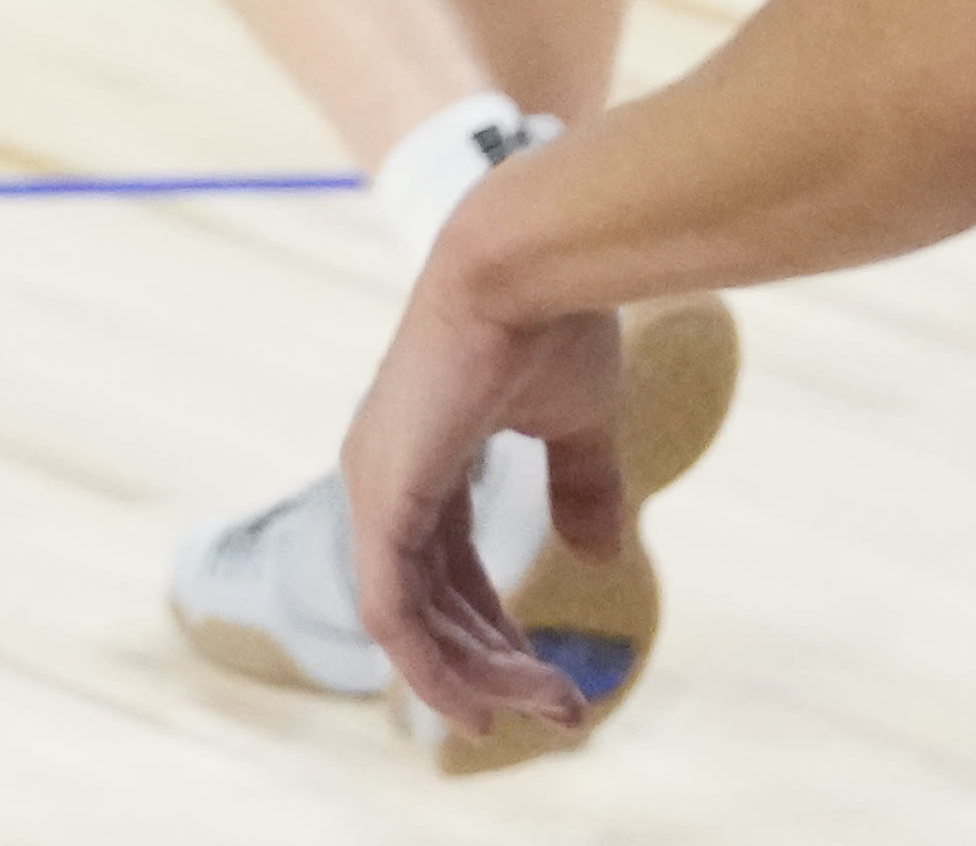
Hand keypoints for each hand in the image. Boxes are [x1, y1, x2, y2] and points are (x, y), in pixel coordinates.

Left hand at [342, 266, 625, 738]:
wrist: (530, 264)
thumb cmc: (554, 319)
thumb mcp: (576, 420)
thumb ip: (581, 486)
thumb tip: (598, 555)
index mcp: (424, 453)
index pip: (447, 567)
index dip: (493, 628)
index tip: (549, 678)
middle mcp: (386, 475)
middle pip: (430, 604)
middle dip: (492, 664)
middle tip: (561, 711)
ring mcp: (377, 488)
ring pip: (411, 624)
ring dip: (478, 676)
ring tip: (552, 710)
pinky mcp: (382, 501)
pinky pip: (392, 614)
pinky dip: (433, 667)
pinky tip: (482, 704)